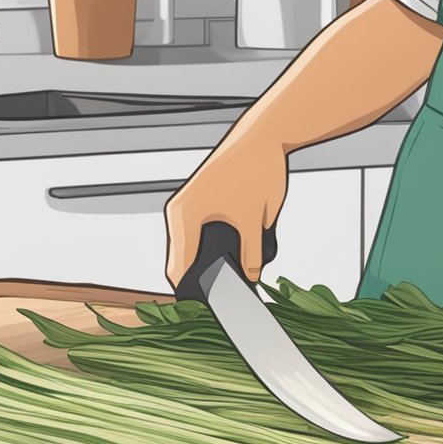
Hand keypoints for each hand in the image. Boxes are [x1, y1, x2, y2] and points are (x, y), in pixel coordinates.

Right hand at [165, 138, 288, 286]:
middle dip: (198, 279)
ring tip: (227, 278)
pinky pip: (197, 231)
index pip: (177, 268)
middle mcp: (179, 210)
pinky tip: (229, 254)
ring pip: (188, 245)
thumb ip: (252, 256)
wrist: (265, 135)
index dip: (192, 291)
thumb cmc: (255, 169)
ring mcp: (188, 203)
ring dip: (202, 262)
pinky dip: (207, 245)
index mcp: (183, 216)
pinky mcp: (201, 198)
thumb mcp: (256, 221)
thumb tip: (250, 278)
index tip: (208, 308)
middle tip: (223, 298)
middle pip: (180, 259)